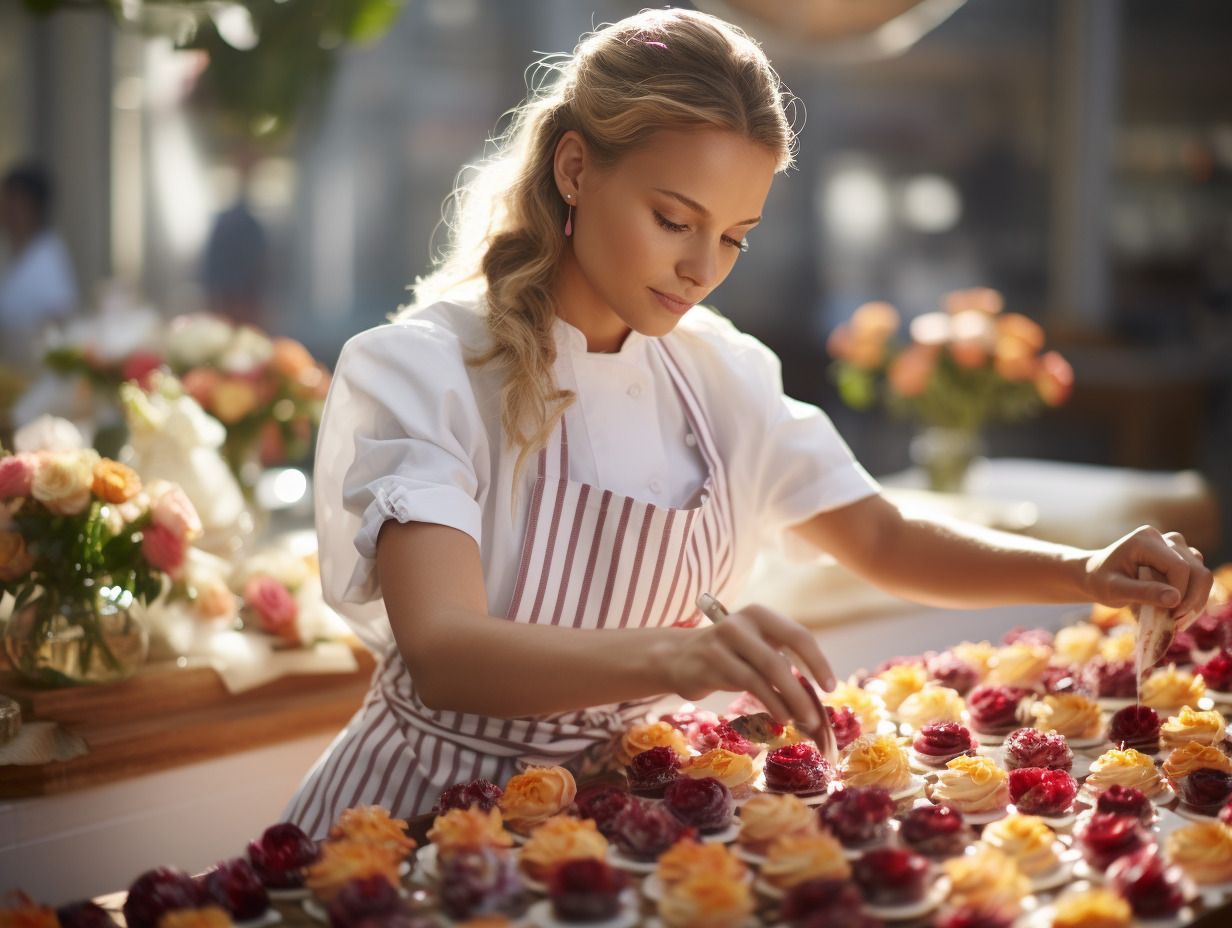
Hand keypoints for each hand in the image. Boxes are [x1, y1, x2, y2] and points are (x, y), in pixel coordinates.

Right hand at [664, 603, 835, 728]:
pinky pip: (748, 685)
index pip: (797, 635)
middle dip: (802, 691)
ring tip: (803, 720)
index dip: (818, 662)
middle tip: (819, 716)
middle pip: (779, 659)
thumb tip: (817, 691)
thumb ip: (780, 658)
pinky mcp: (710, 664)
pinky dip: (770, 703)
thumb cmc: (728, 654)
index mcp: (759, 615)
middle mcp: (740, 624)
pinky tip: (781, 716)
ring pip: (764, 675)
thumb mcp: (754, 646)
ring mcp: (722, 643)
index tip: (830, 687)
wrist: (678, 656)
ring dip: (788, 702)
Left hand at [1084, 526, 1211, 627]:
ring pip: (1201, 574)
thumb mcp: (1113, 590)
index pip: (1178, 567)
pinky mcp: (1180, 558)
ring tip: (1177, 621)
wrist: (1095, 575)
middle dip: (1192, 600)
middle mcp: (1165, 538)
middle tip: (1177, 623)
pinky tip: (1179, 614)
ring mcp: (1175, 547)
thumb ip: (1142, 592)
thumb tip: (1175, 599)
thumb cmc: (1099, 581)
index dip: (1180, 593)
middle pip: (1197, 570)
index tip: (1170, 616)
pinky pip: (1198, 579)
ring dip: (1196, 600)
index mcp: (1145, 540)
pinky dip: (1193, 598)